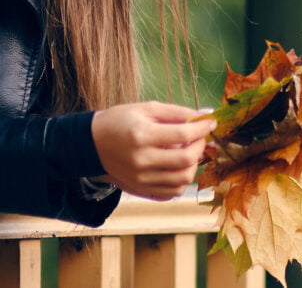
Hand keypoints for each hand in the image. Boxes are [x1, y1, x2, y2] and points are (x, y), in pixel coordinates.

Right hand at [90, 101, 216, 200]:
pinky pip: (172, 192)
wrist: (91, 144)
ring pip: (182, 179)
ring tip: (190, 151)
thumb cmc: (119, 121)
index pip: (182, 135)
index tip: (210, 122)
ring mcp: (141, 178)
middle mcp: (141, 160)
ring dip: (194, 165)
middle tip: (200, 137)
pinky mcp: (141, 189)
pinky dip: (182, 181)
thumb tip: (205, 113)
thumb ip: (176, 112)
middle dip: (200, 147)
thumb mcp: (145, 108)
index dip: (201, 128)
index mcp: (142, 135)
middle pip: (186, 160)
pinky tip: (179, 167)